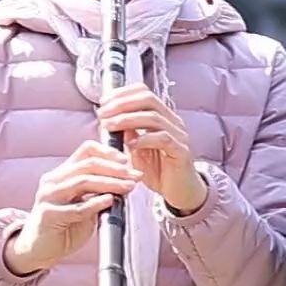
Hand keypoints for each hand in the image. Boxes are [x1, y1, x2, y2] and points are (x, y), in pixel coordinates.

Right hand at [4, 140, 140, 274]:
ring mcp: (48, 197)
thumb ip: (98, 190)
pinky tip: (110, 201)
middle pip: (87, 165)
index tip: (127, 160)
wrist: (39, 248)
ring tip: (128, 187)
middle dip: (115, 169)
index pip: (86, 151)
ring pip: (82, 182)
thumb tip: (127, 180)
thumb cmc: (65, 224)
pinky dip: (95, 203)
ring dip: (110, 183)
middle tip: (135, 176)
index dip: (108, 152)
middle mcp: (53, 181)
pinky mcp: (48, 215)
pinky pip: (76, 208)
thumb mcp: (84, 202)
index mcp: (62, 173)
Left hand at [96, 83, 207, 214]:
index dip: (122, 94)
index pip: (144, 93)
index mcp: (164, 117)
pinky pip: (163, 139)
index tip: (103, 103)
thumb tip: (111, 119)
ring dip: (127, 119)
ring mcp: (180, 136)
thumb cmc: (159, 171)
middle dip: (122, 104)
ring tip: (109, 126)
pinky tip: (129, 144)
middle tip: (103, 113)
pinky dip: (144, 139)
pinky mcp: (181, 151)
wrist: (180, 193)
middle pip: (148, 100)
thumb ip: (128, 133)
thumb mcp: (137, 149)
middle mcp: (174, 122)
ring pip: (154, 117)